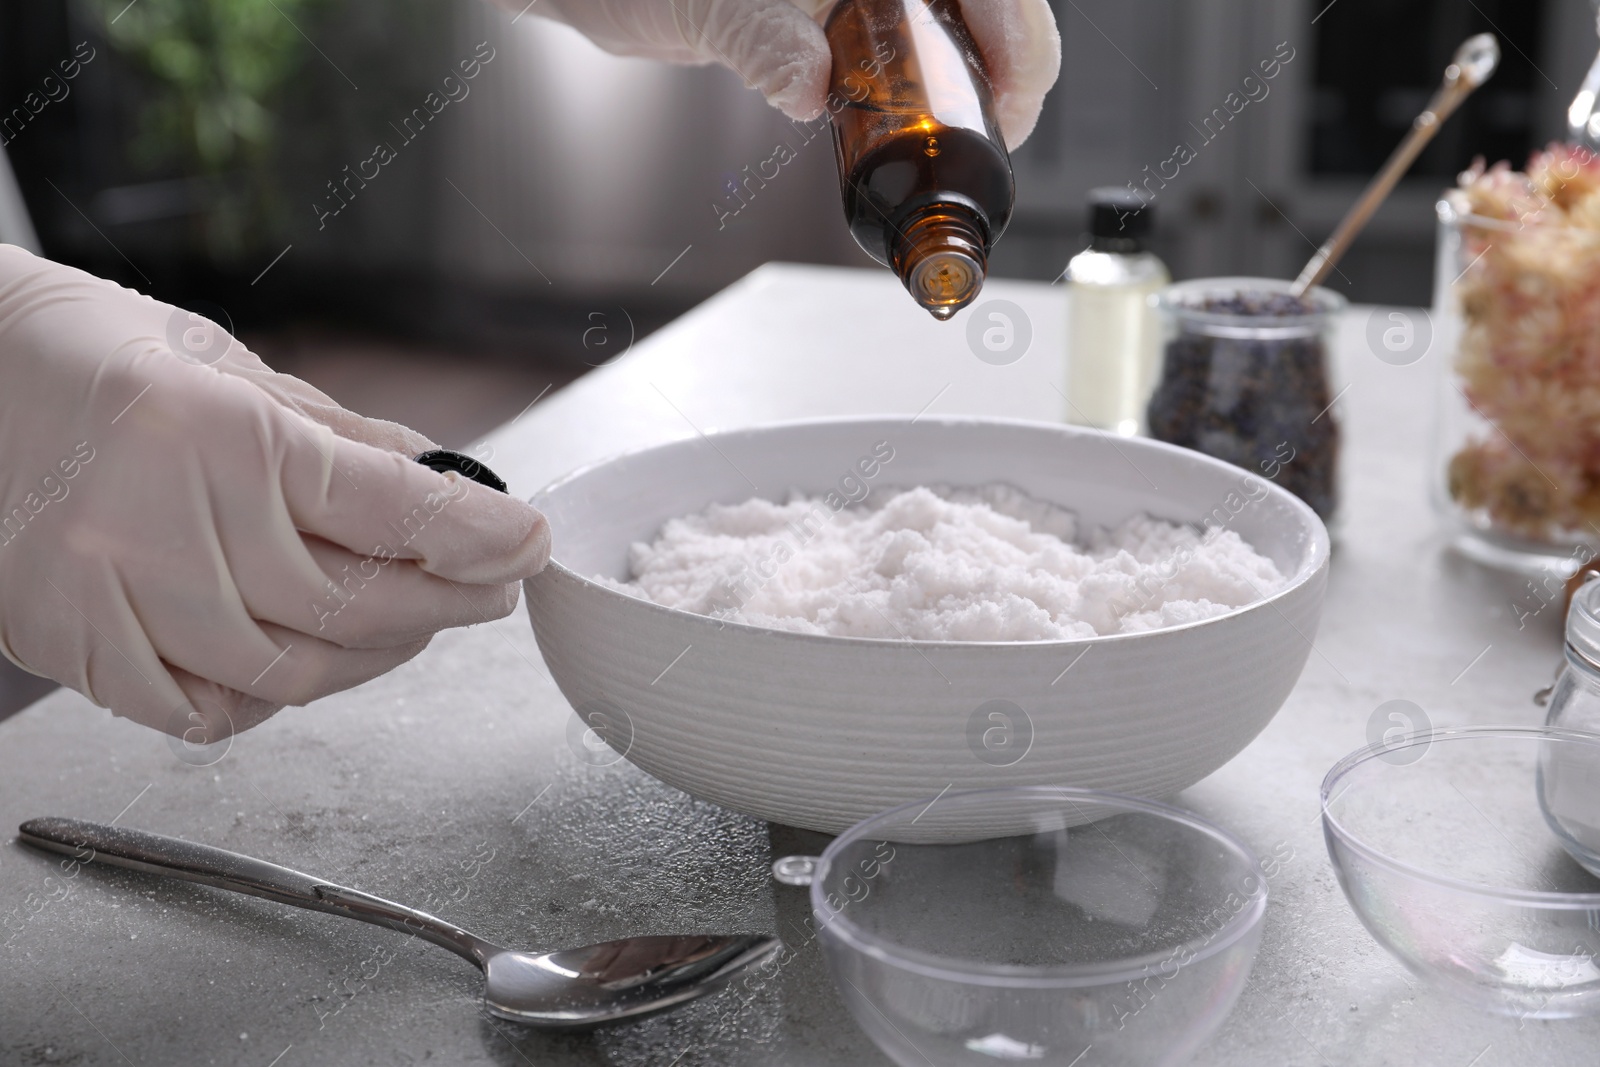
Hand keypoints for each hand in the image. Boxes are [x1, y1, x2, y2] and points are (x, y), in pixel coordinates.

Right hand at [0, 247, 550, 739]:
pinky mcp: (68, 643)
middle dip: (443, 604)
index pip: (384, 505)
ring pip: (283, 671)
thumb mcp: (226, 364)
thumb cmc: (88, 354)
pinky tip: (301, 659)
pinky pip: (198, 711)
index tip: (527, 543)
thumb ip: (339, 436)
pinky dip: (268, 697)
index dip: (475, 534)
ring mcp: (106, 591)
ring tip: (410, 624)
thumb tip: (447, 478)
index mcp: (214, 430)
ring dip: (370, 657)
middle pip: (345, 604)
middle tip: (489, 591)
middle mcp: (159, 515)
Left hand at [523, 0, 1060, 145]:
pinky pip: (911, 41)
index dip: (1015, 31)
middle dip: (1008, 58)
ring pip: (952, 20)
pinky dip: (931, 83)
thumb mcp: (711, 5)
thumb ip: (764, 41)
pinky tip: (928, 123)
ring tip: (978, 137)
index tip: (1012, 97)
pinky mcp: (837, 11)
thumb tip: (810, 86)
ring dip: (975, 73)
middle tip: (999, 134)